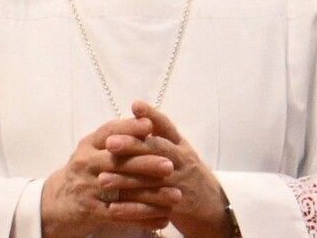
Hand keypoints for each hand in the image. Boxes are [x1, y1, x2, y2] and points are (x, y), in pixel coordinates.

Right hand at [42, 116, 180, 237]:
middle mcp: (85, 163)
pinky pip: (121, 214)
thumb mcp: (93, 151)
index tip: (151, 126)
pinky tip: (163, 218)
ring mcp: (86, 187)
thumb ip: (116, 139)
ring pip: (123, 189)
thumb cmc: (85, 173)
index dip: (129, 128)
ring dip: (151, 194)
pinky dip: (144, 217)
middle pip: (117, 161)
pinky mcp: (90, 210)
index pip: (109, 132)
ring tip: (175, 196)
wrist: (58, 202)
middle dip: (146, 163)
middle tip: (170, 165)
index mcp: (88, 145)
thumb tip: (149, 121)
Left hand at [102, 101, 229, 237]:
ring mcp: (180, 185)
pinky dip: (132, 209)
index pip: (167, 127)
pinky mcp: (177, 208)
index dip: (152, 116)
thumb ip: (160, 130)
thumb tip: (135, 106)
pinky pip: (152, 209)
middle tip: (110, 143)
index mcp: (180, 146)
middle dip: (134, 146)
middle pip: (159, 151)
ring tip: (102, 179)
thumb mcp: (179, 149)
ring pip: (152, 181)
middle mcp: (182, 162)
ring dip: (126, 180)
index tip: (135, 105)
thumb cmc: (186, 172)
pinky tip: (112, 208)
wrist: (214, 207)